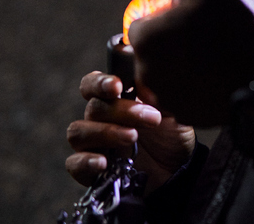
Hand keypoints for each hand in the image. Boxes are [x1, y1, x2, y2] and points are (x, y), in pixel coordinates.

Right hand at [65, 71, 195, 193]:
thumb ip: (157, 94)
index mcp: (115, 99)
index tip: (118, 86)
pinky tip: (104, 162)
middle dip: (121, 111)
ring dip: (106, 132)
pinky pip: (74, 164)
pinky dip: (86, 161)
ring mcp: (93, 145)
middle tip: (151, 118)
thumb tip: (142, 81)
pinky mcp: (90, 172)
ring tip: (133, 136)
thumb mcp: (172, 111)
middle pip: (93, 108)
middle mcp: (99, 119)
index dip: (99, 83)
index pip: (92, 84)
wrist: (179, 169)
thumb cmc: (171, 133)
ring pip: (78, 133)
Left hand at [129, 0, 253, 126]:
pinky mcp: (182, 115)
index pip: (141, 25)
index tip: (186, 19)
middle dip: (168, 44)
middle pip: (150, 51)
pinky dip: (191, 87)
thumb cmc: (234, 26)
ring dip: (178, 66)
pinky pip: (180, 96)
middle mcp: (147, 72)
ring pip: (164, 74)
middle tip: (201, 36)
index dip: (162, 20)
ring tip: (210, 56)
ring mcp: (164, 97)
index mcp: (146, 39)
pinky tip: (214, 76)